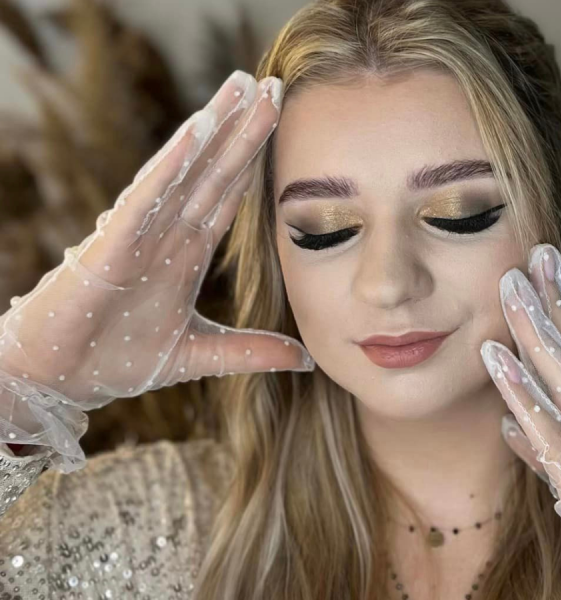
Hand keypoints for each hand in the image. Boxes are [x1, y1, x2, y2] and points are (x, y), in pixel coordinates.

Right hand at [0, 71, 313, 470]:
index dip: (254, 157)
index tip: (281, 121)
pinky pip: (146, 199)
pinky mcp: (112, 246)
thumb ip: (251, 350)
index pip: (228, 193)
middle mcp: (167, 233)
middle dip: (242, 129)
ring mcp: (140, 234)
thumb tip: (305, 358)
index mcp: (187, 251)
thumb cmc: (118, 358)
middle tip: (272, 84)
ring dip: (212, 130)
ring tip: (239, 89)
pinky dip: (170, 167)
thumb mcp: (201, 354)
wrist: (61, 380)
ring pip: (183, 172)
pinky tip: (196, 133)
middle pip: (213, 172)